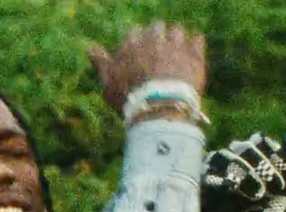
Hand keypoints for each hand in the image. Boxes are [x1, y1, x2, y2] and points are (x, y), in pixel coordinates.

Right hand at [87, 21, 206, 113]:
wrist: (160, 110)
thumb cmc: (130, 98)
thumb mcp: (109, 83)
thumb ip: (100, 62)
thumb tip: (88, 46)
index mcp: (133, 43)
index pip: (134, 33)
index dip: (135, 45)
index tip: (137, 58)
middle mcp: (155, 39)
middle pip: (156, 27)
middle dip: (156, 38)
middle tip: (156, 55)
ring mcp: (176, 45)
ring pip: (177, 31)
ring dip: (175, 40)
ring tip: (174, 56)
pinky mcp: (195, 54)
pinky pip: (197, 39)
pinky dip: (194, 45)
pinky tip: (189, 57)